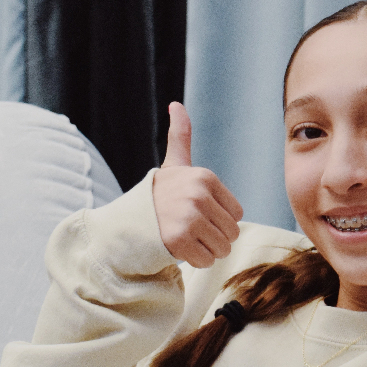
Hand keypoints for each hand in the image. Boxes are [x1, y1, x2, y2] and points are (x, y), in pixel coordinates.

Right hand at [152, 103, 243, 266]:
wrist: (129, 221)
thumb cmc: (159, 195)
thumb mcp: (174, 165)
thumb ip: (181, 136)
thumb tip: (176, 105)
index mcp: (204, 177)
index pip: (237, 214)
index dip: (219, 220)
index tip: (197, 213)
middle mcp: (198, 195)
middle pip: (232, 233)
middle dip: (214, 237)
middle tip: (190, 229)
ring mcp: (189, 217)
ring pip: (222, 249)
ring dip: (206, 250)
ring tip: (186, 238)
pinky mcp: (179, 240)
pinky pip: (206, 260)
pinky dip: (195, 261)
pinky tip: (179, 249)